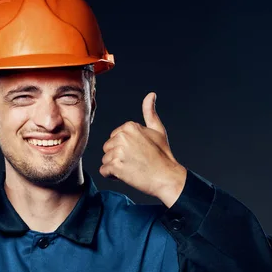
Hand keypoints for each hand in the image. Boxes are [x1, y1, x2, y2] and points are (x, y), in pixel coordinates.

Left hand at [99, 92, 185, 206]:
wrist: (167, 177)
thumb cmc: (163, 155)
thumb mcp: (157, 130)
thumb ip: (150, 112)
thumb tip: (150, 95)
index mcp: (130, 126)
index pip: (114, 138)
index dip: (124, 148)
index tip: (138, 153)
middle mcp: (122, 136)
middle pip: (108, 148)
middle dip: (118, 157)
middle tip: (136, 161)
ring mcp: (118, 151)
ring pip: (106, 159)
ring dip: (116, 167)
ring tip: (132, 168)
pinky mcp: (115, 166)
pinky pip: (104, 171)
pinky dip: (112, 176)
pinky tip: (126, 175)